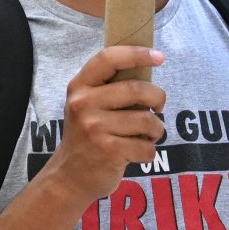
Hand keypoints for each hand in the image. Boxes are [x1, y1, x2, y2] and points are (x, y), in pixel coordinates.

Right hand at [44, 46, 166, 204]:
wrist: (69, 175)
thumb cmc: (87, 135)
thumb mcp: (87, 105)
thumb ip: (109, 88)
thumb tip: (148, 66)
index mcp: (79, 86)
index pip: (108, 59)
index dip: (136, 53)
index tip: (159, 56)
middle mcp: (83, 103)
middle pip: (137, 89)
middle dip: (158, 98)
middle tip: (158, 108)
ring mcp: (94, 127)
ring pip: (147, 120)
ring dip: (157, 129)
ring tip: (148, 134)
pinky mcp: (108, 150)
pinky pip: (147, 146)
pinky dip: (149, 151)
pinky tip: (137, 152)